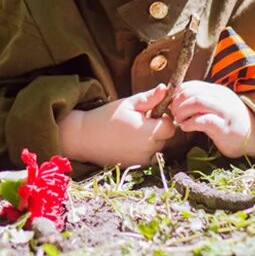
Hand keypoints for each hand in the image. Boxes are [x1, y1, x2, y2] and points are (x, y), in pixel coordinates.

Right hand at [59, 84, 176, 166]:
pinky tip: (127, 143)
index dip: (163, 119)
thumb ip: (149, 98)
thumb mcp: (127, 103)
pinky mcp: (136, 167)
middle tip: (138, 122)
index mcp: (147, 132)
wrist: (84, 138)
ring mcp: (142, 161)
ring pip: (157, 148)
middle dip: (156, 129)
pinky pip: (148, 157)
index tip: (150, 114)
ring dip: (150, 141)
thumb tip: (166, 88)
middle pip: (164, 138)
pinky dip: (143, 150)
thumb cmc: (106, 117)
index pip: (170, 127)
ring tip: (131, 133)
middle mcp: (147, 149)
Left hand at [169, 80, 254, 158]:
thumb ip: (200, 101)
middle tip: (173, 112)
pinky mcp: (225, 127)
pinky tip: (186, 127)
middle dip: (177, 102)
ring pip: (198, 102)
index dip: (177, 93)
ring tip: (179, 120)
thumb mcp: (216, 106)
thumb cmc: (229, 122)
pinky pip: (204, 121)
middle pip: (192, 92)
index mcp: (218, 91)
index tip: (170, 102)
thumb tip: (174, 100)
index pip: (192, 85)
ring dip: (182, 111)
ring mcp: (225, 112)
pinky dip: (190, 123)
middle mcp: (222, 98)